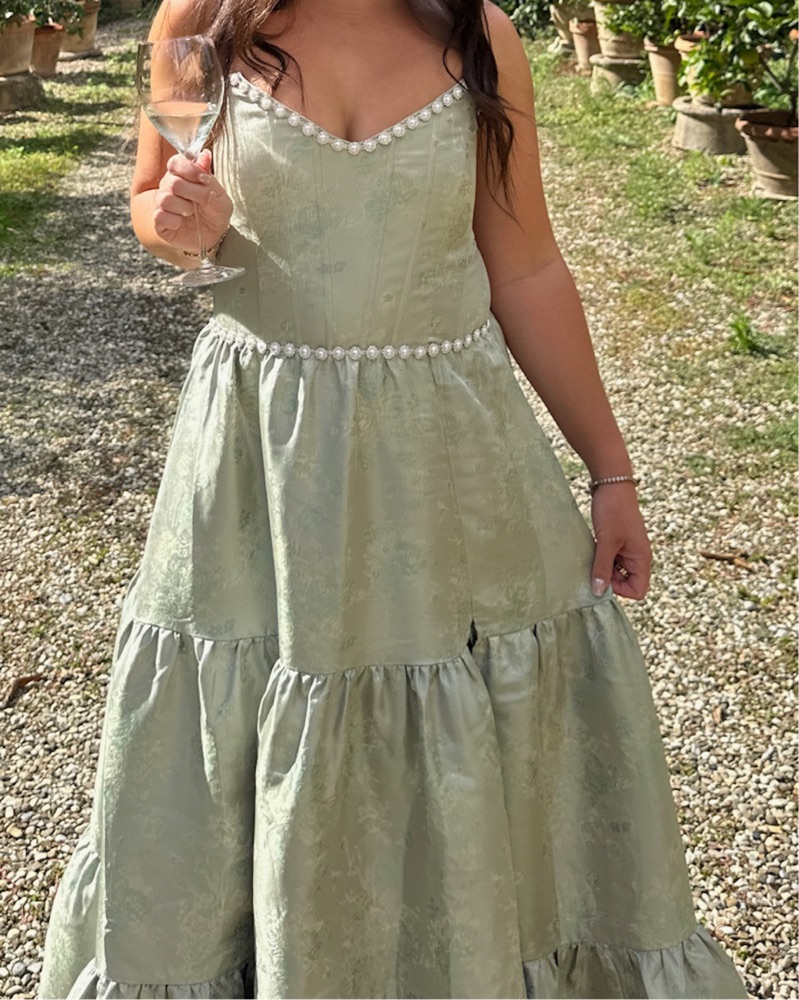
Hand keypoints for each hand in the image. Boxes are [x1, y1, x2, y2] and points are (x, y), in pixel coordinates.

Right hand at [152, 148, 232, 254]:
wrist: (215, 235)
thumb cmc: (215, 212)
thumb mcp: (219, 194)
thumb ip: (208, 175)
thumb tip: (205, 154)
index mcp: (182, 175)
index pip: (175, 162)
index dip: (188, 170)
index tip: (203, 180)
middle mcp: (168, 186)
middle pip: (171, 182)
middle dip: (191, 194)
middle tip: (199, 202)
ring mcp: (162, 204)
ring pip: (165, 199)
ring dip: (183, 208)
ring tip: (190, 212)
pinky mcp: (159, 221)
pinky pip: (160, 216)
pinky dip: (174, 221)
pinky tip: (180, 223)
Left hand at [589, 482, 651, 599]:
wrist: (612, 484)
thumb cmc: (613, 511)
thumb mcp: (606, 542)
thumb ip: (602, 568)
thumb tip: (598, 592)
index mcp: (642, 559)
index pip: (638, 590)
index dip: (620, 590)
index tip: (603, 577)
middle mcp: (637, 557)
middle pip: (626, 583)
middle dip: (608, 579)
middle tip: (593, 565)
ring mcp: (627, 549)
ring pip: (615, 571)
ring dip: (602, 568)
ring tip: (591, 555)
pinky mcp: (617, 542)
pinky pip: (609, 559)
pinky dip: (599, 558)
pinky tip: (590, 549)